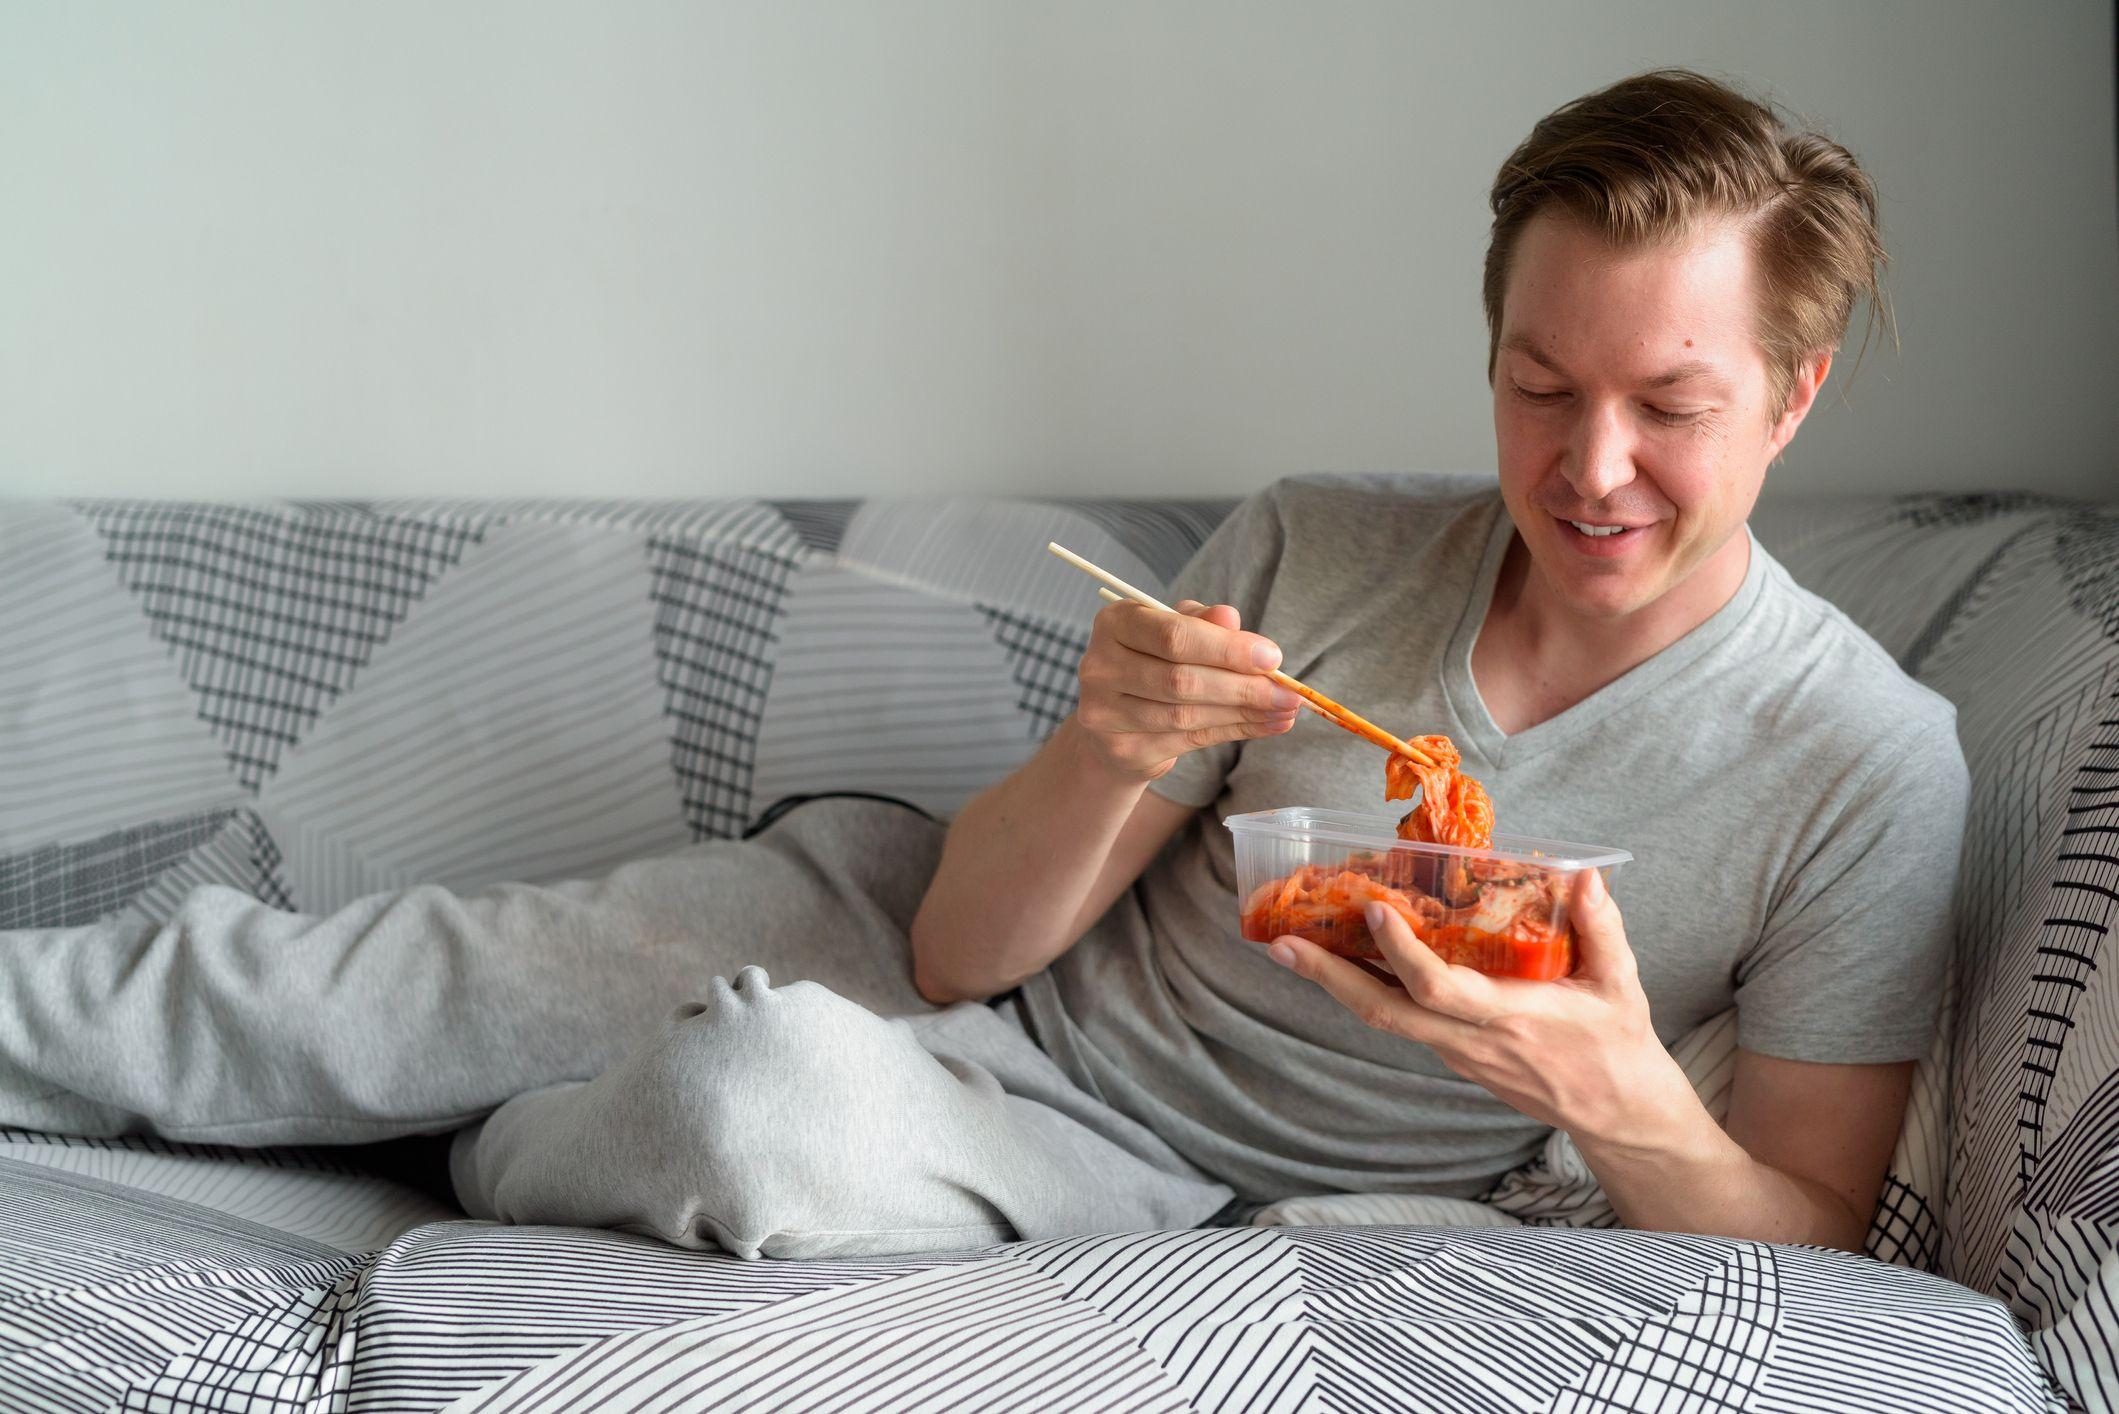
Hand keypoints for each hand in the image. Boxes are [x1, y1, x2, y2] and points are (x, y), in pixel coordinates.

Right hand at [1072, 599, 1298, 780]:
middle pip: (1181, 680)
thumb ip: (1204, 624)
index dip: (1227, 649)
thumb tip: (1231, 618)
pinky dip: (1233, 732)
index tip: (1272, 658)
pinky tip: (1264, 725)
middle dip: (1242, 687)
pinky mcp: (1121, 749)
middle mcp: (1100, 666)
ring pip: (1186, 715)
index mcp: (1115, 623)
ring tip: (1284, 710)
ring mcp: (1104, 712)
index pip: (1174, 636)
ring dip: (1244, 713)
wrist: (1114, 723)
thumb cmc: (1154, 663)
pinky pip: (1187, 741)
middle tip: (1288, 693)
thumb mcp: (1177, 633)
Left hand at [1267, 868, 1690, 1144]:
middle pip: (1385, 1012)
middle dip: (1329, 977)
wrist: (1617, 1114)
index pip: (1441, 989)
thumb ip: (1602, 926)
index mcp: (1512, 1019)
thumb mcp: (1620, 983)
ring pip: (1384, 1018)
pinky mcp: (1452, 1054)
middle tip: (1281, 943)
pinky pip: (1400, 1019)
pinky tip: (1340, 959)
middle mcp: (1471, 1041)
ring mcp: (1456, 1053)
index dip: (1403, 953)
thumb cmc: (1618, 1044)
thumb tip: (1585, 874)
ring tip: (1289, 945)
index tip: (1374, 910)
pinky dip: (1366, 989)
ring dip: (1335, 983)